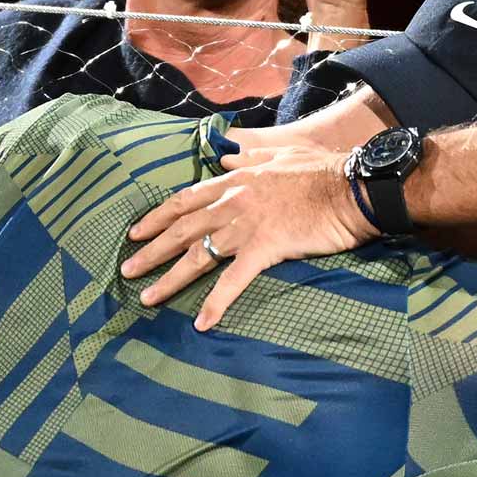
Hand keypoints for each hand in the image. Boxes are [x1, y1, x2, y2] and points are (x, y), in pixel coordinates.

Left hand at [122, 137, 374, 329]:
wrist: (349, 187)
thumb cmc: (320, 170)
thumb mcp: (280, 154)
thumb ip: (249, 157)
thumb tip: (227, 157)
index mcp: (235, 181)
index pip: (185, 201)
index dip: (158, 218)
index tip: (136, 233)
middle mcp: (232, 203)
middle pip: (181, 230)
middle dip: (151, 251)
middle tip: (127, 270)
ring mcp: (246, 227)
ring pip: (197, 256)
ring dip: (169, 279)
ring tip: (147, 298)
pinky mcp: (265, 249)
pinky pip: (234, 280)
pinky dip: (216, 302)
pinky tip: (202, 322)